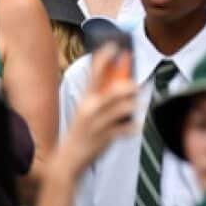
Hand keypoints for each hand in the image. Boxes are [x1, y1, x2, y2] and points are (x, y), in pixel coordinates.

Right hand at [54, 46, 137, 172]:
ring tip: (139, 104)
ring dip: (132, 104)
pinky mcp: (103, 137)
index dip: (104, 57)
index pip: (94, 73)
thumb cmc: (80, 132)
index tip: (114, 45)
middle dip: (126, 86)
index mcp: (85, 99)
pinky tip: (136, 126)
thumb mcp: (85, 111)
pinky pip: (123, 128)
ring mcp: (97, 123)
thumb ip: (99, 96)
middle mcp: (90, 108)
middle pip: (112, 90)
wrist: (67, 159)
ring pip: (120, 108)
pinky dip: (132, 127)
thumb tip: (120, 82)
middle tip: (135, 84)